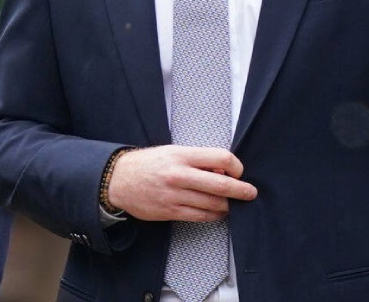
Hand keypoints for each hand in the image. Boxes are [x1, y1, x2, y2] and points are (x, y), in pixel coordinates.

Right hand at [106, 145, 256, 222]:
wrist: (118, 180)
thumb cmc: (147, 164)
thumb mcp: (172, 152)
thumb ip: (197, 160)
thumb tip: (223, 170)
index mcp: (181, 155)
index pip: (221, 158)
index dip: (236, 166)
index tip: (238, 171)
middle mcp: (179, 174)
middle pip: (221, 184)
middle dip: (241, 190)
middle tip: (250, 193)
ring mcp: (175, 195)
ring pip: (214, 204)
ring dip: (227, 205)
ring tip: (230, 203)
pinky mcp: (170, 211)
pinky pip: (201, 216)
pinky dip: (214, 215)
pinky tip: (217, 212)